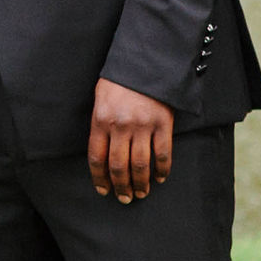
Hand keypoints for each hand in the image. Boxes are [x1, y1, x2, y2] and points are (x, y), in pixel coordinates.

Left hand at [87, 78, 176, 200]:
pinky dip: (162, 169)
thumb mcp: (100, 100)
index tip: (103, 190)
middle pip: (118, 166)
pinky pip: (162, 153)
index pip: (97, 158)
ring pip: (140, 164)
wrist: (145, 62)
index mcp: (101, 120)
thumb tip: (103, 154)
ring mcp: (143, 125)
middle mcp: (120, 126)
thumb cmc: (118, 81)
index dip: (100, 178)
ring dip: (141, 183)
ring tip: (141, 193)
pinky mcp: (163, 123)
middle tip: (125, 198)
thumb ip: (100, 125)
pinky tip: (161, 178)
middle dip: (121, 186)